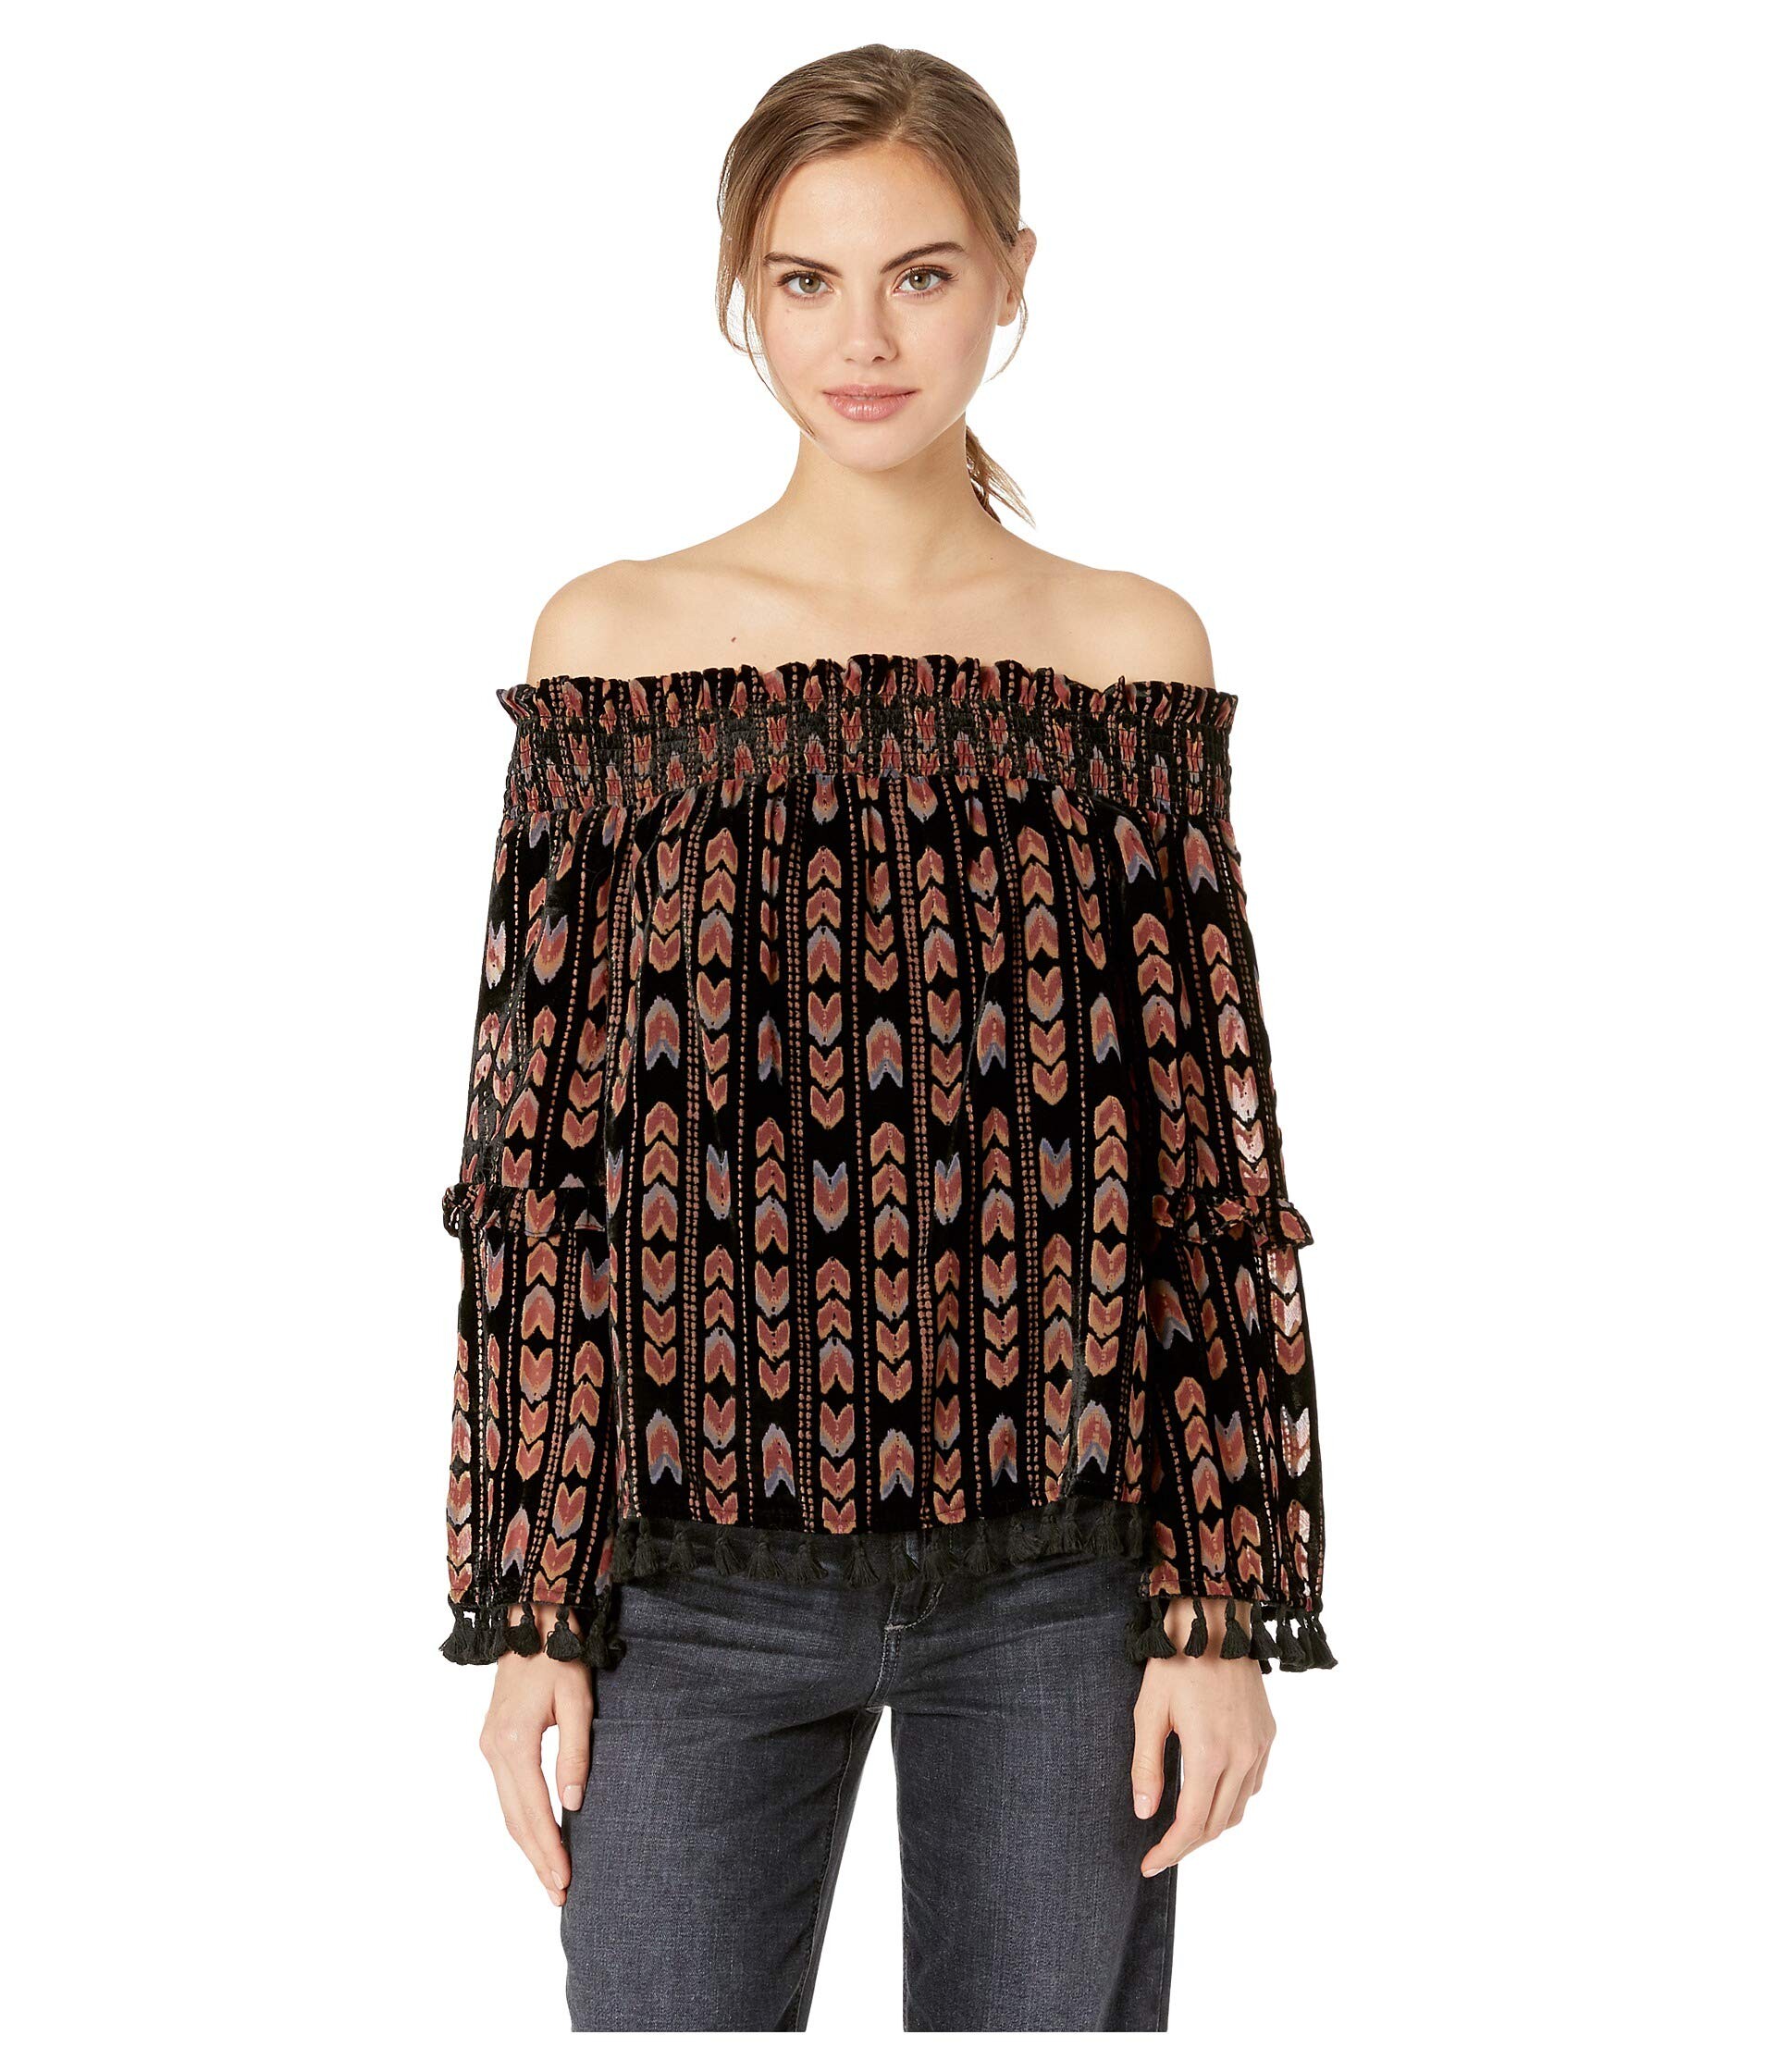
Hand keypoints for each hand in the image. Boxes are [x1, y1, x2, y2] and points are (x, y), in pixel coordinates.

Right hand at [477, 1604, 594, 1906]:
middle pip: (514, 1819)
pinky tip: (537, 1838)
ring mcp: (488, 1747)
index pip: (532, 1811)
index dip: (549, 1849)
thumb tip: (575, 1805)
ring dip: (528, 1845)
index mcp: (514, 1742)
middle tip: (560, 1895)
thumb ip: (575, 1754)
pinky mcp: (493, 1742)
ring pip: (507, 1810)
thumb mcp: (578, 1701)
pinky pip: (506, 1794)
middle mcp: (493, 1750)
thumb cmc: (560, 1657)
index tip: (565, 1881)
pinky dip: (521, 1821)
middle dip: (537, 1859)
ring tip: (551, 1877)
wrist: (531, 1622)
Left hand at [1130, 1597, 1274, 1876]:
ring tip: (1182, 1828)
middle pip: (1217, 1825)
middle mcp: (1242, 1757)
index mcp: (1210, 1754)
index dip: (1170, 1850)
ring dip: (1211, 1826)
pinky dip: (1232, 1801)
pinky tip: (1211, 1793)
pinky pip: (1253, 1784)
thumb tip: (1145, 1813)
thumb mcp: (1149, 1711)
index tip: (1148, 1864)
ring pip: (1238, 1809)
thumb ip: (1147, 1765)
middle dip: (1188, 1845)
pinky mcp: (1268, 1735)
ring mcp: (1259, 1747)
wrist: (1217, 1621)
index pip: (1192, 1824)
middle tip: (1160, 1852)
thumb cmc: (1175, 1661)